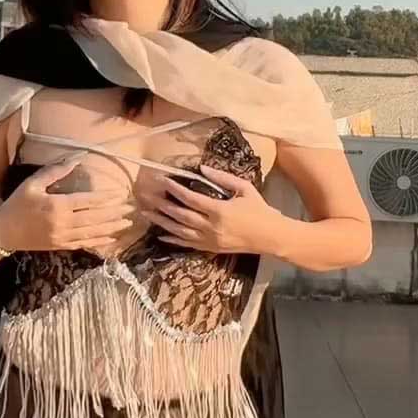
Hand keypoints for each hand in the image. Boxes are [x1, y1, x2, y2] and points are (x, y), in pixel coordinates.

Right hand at [0, 157, 132, 255]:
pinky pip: (84, 244)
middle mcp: (62, 223)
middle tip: (130, 209)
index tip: (120, 195)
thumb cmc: (17, 204)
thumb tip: (76, 158)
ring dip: (111, 228)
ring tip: (126, 223)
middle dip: (114, 214)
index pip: (87, 201)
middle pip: (94, 218)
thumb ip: (55, 171)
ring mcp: (62, 237)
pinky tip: (111, 240)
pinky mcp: (60, 246)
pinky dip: (99, 242)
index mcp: (56, 205)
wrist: (3, 232)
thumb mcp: (32, 184)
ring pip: (92, 233)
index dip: (105, 199)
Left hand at [137, 163, 277, 254]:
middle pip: (181, 216)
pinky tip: (161, 234)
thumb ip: (223, 178)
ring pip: (180, 231)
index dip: (175, 189)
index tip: (163, 180)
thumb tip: (201, 168)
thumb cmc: (260, 210)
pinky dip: (173, 239)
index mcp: (220, 211)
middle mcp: (212, 227)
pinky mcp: (211, 249)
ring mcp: (210, 240)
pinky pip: (187, 244)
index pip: (191, 199)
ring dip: (162, 222)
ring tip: (147, 213)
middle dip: (162, 205)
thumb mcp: (245, 189)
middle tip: (147, 196)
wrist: (271, 237)